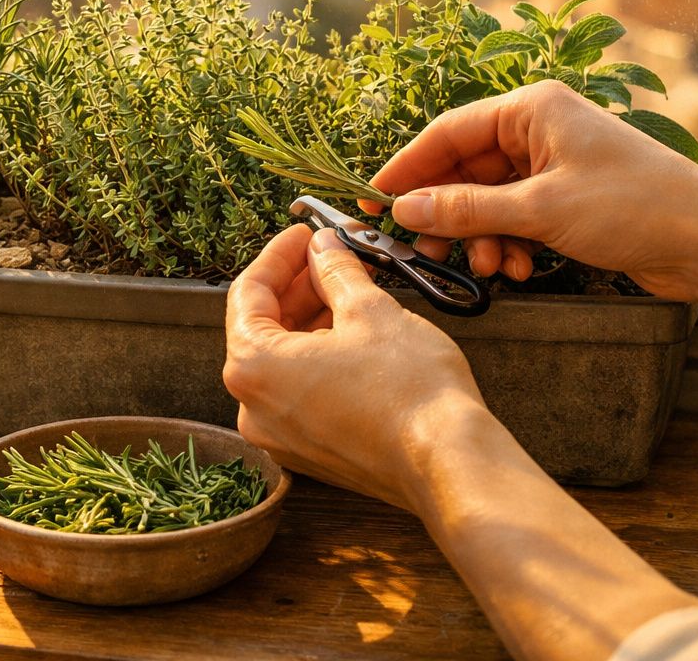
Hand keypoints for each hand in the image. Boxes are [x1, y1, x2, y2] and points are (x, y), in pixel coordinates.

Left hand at [223, 223, 488, 510]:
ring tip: (350, 289)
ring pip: (283, 360)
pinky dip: (319, 357)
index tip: (303, 235)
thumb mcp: (370, 310)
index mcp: (253, 367)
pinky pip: (300, 391)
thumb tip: (324, 249)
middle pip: (262, 327)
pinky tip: (354, 333)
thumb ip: (336, 271)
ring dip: (311, 320)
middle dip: (298, 286)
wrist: (449, 463)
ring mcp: (280, 435)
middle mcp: (253, 408)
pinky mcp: (310, 451)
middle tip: (331, 256)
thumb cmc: (410, 392)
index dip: (279, 255)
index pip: (248, 293)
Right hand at [365, 81, 697, 300]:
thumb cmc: (634, 206)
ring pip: (489, 201)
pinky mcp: (568, 200)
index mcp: (533, 108)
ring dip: (481, 237)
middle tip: (426, 248)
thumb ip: (468, 210)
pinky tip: (519, 269)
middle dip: (449, 213)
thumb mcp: (540, 209)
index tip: (376, 199)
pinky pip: (516, 219)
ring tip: (486, 268)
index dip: (409, 167)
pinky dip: (509, 245)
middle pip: (466, 170)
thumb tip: (407, 207)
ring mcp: (555, 165)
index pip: (448, 132)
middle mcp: (540, 130)